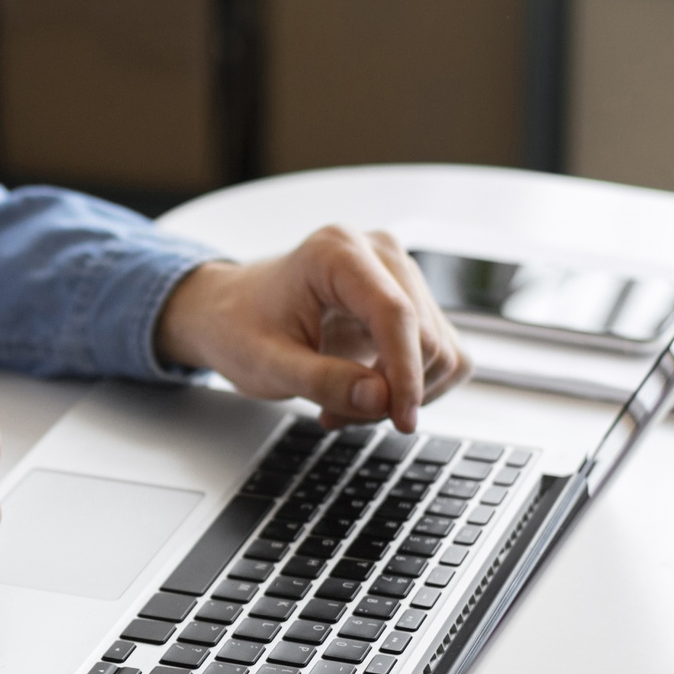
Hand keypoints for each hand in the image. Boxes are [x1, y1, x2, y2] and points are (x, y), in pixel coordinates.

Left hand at [156, 226, 469, 431]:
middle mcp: (379, 253)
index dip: (405, 372)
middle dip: (393, 391)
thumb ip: (321, 381)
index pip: (395, 313)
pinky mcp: (413, 302)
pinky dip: (412, 387)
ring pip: (440, 349)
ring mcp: (401, 275)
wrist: (231, 312)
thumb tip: (381, 399)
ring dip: (401, 393)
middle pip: (425, 335)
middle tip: (338, 416)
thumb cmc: (240, 327)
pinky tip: (365, 393)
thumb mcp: (266, 363)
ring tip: (342, 406)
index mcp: (336, 252)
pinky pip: (443, 354)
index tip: (402, 420)